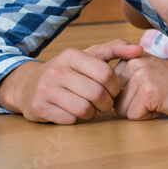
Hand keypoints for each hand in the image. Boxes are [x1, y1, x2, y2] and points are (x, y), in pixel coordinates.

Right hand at [0, 40, 142, 123]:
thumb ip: (115, 49)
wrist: (28, 85)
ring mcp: (45, 90)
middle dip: (106, 102)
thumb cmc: (68, 70)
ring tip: (91, 108)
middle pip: (96, 93)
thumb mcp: (88, 55)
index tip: (114, 90)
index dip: (115, 86)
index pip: (105, 73)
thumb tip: (139, 49)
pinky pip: (70, 119)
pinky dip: (78, 119)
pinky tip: (75, 112)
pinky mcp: (39, 108)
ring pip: (84, 108)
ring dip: (93, 112)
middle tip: (105, 103)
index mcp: (71, 55)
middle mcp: (56, 70)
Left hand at [114, 54, 167, 119]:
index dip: (130, 96)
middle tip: (157, 94)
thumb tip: (102, 91)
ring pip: (122, 110)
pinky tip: (163, 104)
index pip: (112, 89)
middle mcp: (133, 62)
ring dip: (141, 111)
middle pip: (115, 100)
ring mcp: (141, 76)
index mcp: (131, 57)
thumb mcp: (149, 69)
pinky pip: (134, 116)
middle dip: (133, 104)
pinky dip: (149, 116)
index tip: (150, 86)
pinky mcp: (148, 92)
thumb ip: (127, 73)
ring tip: (160, 98)